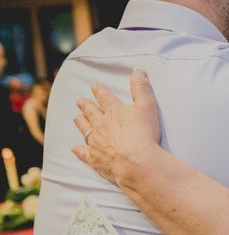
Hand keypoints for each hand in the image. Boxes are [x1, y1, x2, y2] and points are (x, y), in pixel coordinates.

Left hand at [72, 69, 160, 183]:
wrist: (137, 163)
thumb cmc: (144, 134)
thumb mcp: (147, 107)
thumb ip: (142, 88)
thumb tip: (137, 70)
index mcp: (114, 111)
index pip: (104, 97)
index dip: (99, 91)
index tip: (94, 86)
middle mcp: (101, 125)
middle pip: (91, 112)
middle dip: (86, 105)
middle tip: (80, 101)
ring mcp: (96, 142)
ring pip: (84, 130)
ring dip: (80, 123)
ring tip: (76, 118)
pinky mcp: (95, 159)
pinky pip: (83, 153)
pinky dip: (78, 150)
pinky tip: (74, 148)